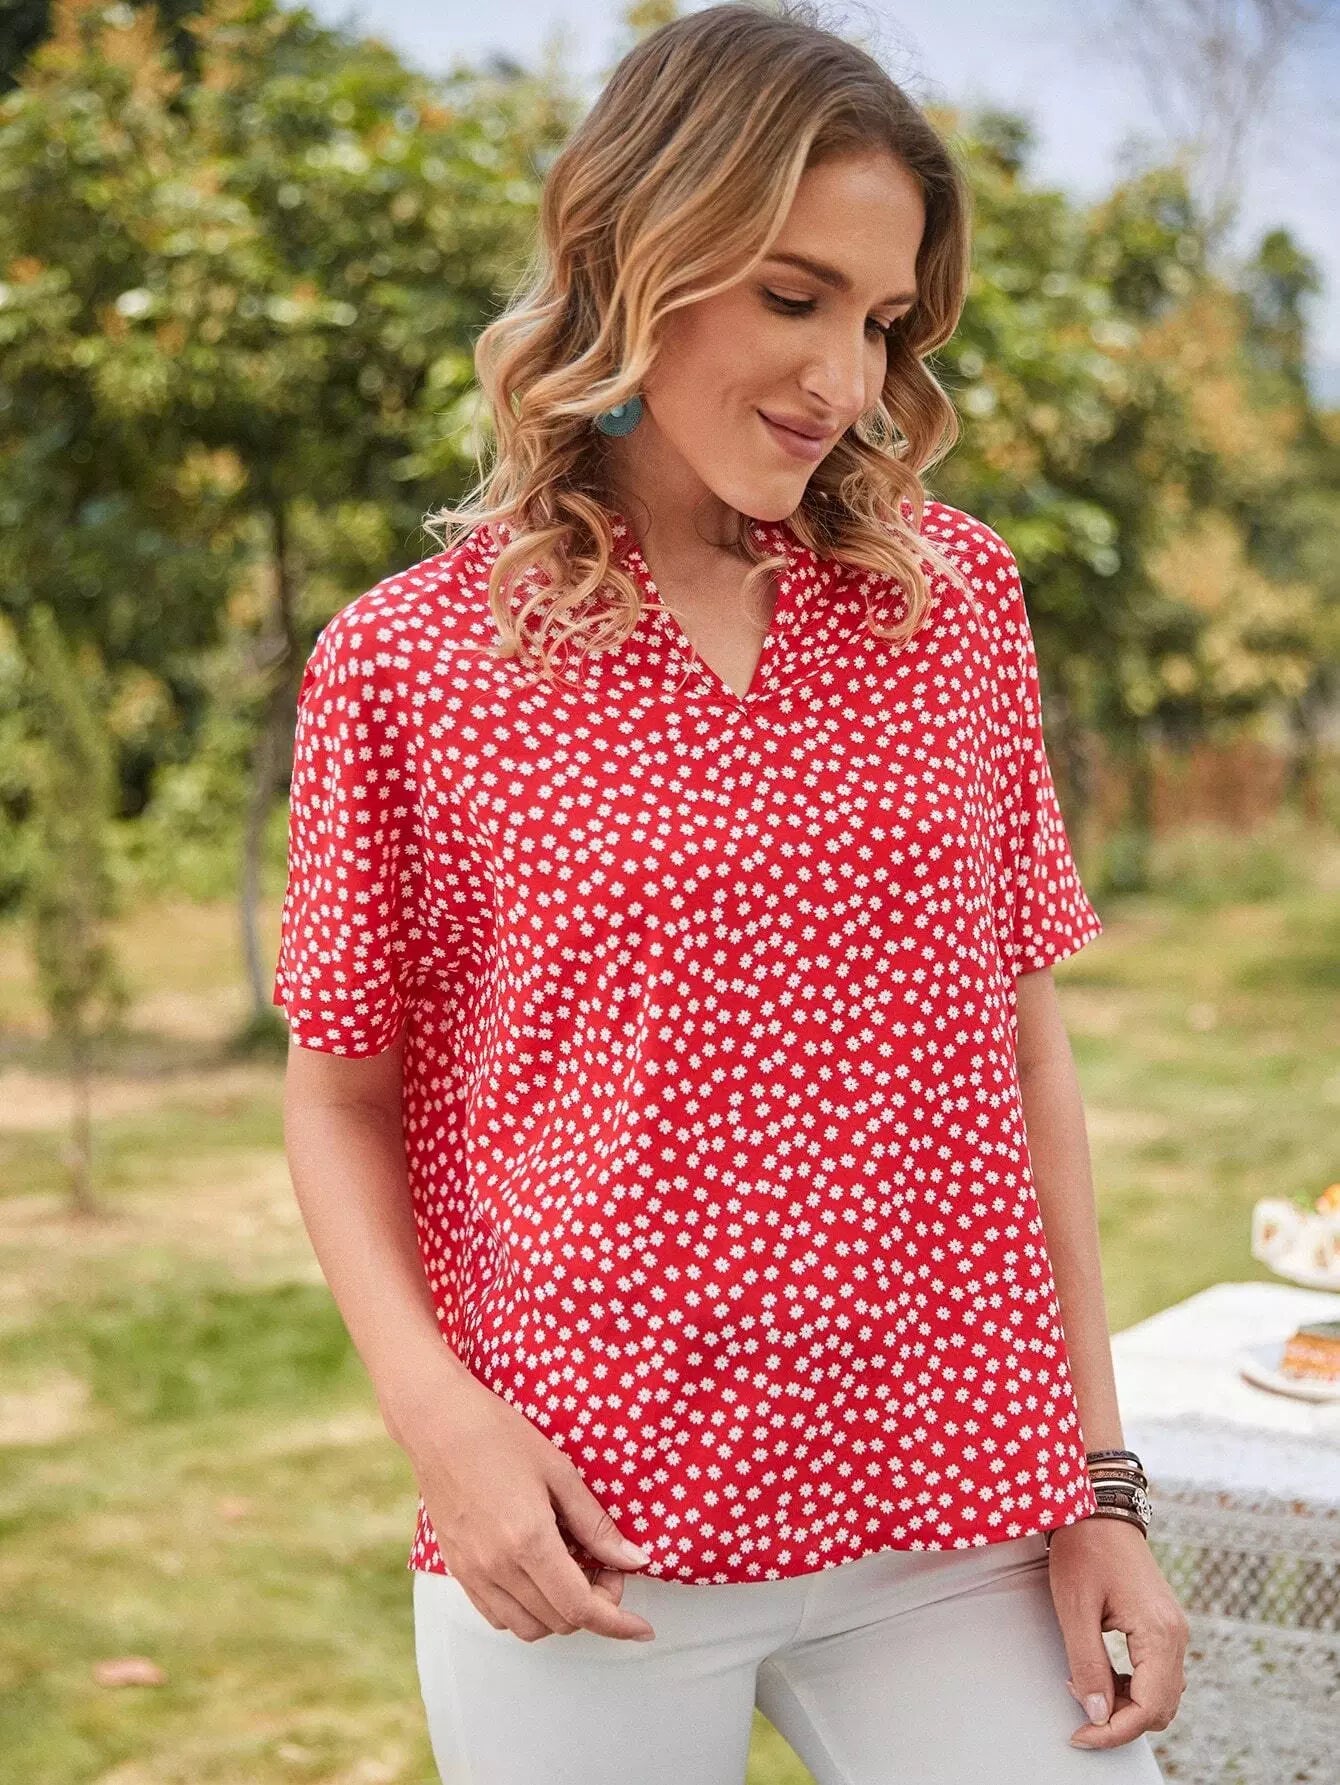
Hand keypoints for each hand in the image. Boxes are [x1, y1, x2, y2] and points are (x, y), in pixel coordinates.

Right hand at [387, 1360, 657, 1644]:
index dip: (617, 1624)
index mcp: (528, 1541)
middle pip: (558, 1621)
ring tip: (572, 1570)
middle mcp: (498, 1568)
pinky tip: (539, 1574)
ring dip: (560, 1613)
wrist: (438, 1424)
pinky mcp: (457, 1570)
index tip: (642, 1626)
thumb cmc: (501, 1436)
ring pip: (528, 1628)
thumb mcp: (560, 1472)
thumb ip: (596, 1525)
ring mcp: (473, 1573)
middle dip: (594, 1607)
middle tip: (605, 1567)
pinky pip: (498, 1615)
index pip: (580, 1608)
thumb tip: (634, 1560)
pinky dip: (527, 1610)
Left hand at [1048, 1515, 1188, 1749]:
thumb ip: (1088, 1664)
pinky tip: (1101, 1672)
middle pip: (1160, 1709)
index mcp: (1159, 1633)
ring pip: (1161, 1695)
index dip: (1113, 1732)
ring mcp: (1174, 1630)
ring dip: (1126, 1705)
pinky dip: (1132, 1687)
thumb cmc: (1084, 1550)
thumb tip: (1095, 1715)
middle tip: (1077, 1707)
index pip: (1148, 1709)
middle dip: (1120, 1721)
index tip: (1079, 1735)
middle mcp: (1176, 1636)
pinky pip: (1158, 1675)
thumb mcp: (1075, 1609)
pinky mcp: (1165, 1625)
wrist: (1098, 1507)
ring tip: (1085, 1685)